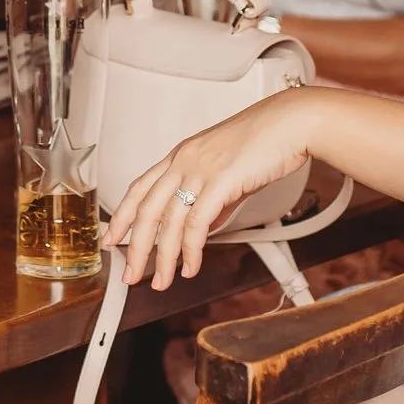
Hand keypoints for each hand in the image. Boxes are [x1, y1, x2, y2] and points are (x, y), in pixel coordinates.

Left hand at [106, 90, 315, 290]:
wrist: (292, 123)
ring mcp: (200, 170)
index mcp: (181, 154)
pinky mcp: (221, 181)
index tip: (112, 237)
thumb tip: (201, 230)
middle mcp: (184, 160)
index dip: (122, 216)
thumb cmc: (266, 141)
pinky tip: (191, 266)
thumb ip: (210, 200)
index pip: (139, 188)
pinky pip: (197, 223)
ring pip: (168, 221)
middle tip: (130, 274)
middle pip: (146, 209)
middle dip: (135, 247)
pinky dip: (191, 251)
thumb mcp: (226, 169)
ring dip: (163, 257)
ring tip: (162, 280)